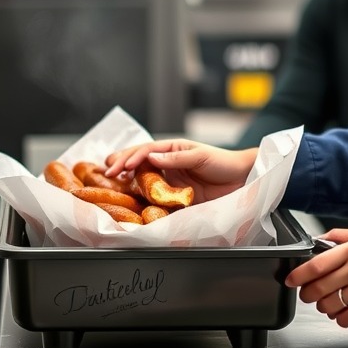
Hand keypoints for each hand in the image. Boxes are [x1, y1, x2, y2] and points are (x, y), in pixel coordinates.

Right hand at [103, 139, 257, 203]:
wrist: (241, 181)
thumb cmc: (223, 162)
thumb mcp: (200, 156)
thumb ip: (176, 158)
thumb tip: (150, 156)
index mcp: (173, 149)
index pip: (147, 151)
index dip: (132, 157)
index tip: (120, 165)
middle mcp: (168, 164)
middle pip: (140, 162)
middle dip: (122, 164)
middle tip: (106, 169)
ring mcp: (171, 181)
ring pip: (144, 178)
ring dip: (128, 179)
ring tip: (112, 181)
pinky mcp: (176, 198)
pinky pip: (156, 197)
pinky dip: (142, 197)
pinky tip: (131, 198)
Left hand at [284, 227, 347, 327]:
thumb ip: (340, 235)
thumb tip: (318, 239)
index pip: (316, 264)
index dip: (298, 275)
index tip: (290, 280)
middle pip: (319, 287)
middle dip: (308, 295)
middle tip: (308, 295)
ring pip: (331, 304)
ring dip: (324, 308)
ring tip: (328, 304)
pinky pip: (347, 318)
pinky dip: (340, 319)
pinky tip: (343, 313)